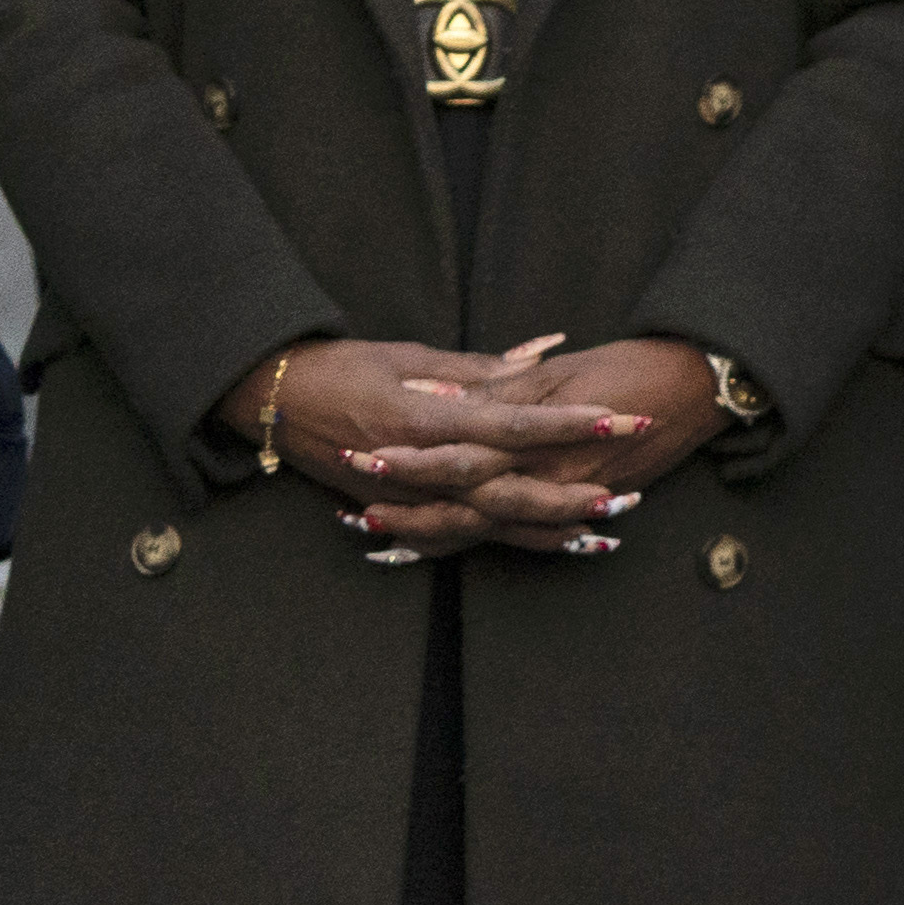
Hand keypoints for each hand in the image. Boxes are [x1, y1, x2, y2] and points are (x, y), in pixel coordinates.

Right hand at [240, 333, 649, 557]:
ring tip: (606, 531)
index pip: (510, 425)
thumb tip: (540, 356)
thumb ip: (475, 368)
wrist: (273, 399)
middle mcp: (417, 466)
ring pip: (487, 524)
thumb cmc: (342, 366)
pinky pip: (456, 538)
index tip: (618, 418)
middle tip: (630, 492)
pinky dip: (501, 542)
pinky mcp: (394, 513)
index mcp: (423, 418)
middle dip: (571, 492)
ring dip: (547, 529)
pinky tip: (546, 548)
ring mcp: (404, 497)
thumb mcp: (408, 356)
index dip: (566, 425)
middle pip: (506, 490)